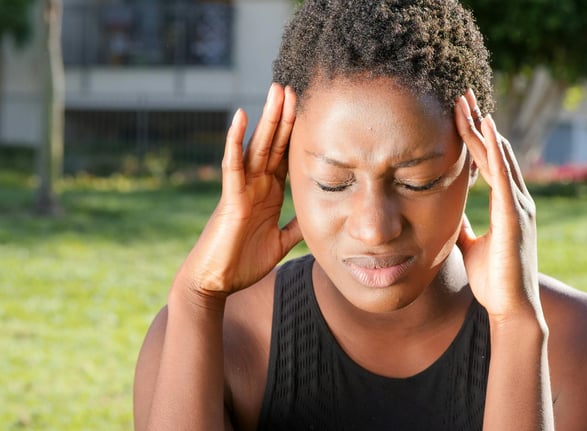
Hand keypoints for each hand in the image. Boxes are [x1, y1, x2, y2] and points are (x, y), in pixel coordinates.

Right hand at [174, 83, 302, 298]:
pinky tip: (241, 116)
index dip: (297, 133)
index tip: (309, 109)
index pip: (286, 156)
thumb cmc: (242, 263)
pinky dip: (236, 140)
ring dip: (267, 118)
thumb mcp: (280, 243)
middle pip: (273, 144)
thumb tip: (316, 218)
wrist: (215, 283)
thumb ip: (296, 227)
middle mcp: (255, 185)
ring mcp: (242, 189)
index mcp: (268, 193)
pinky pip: (233, 164)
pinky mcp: (230, 198)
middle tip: (293, 86)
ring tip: (276, 90)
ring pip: (256, 146)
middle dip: (284, 116)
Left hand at [453, 90, 540, 323]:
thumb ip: (463, 226)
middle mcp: (516, 199)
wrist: (510, 310)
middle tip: (461, 93)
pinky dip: (495, 153)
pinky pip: (503, 178)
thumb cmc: (493, 281)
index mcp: (506, 204)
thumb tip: (448, 213)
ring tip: (467, 102)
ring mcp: (518, 206)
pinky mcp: (515, 217)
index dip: (474, 135)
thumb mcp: (471, 245)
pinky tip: (486, 131)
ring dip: (482, 129)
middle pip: (495, 151)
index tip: (459, 111)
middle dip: (478, 122)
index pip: (488, 161)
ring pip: (499, 158)